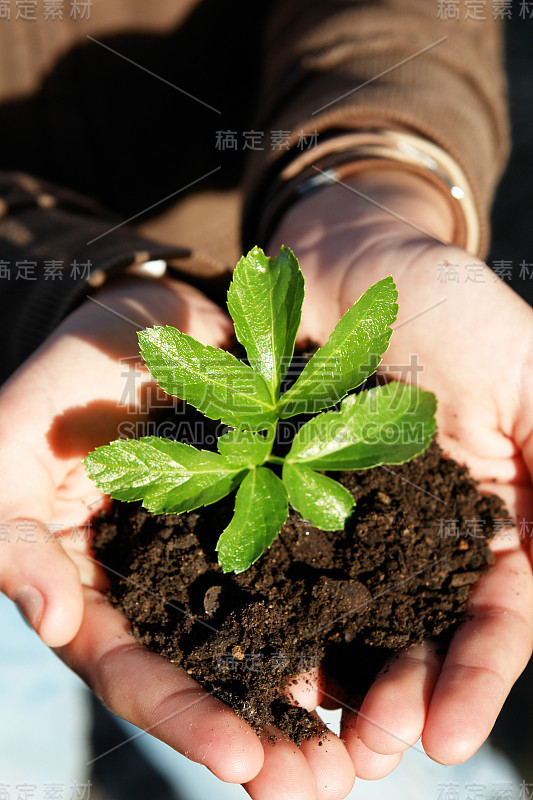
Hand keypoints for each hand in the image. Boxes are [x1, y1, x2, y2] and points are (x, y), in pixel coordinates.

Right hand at [0, 276, 354, 799]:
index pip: (130, 669)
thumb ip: (13, 534)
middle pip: (208, 677)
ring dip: (315, 695)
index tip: (244, 763)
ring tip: (369, 750)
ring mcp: (221, 551)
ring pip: (267, 637)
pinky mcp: (274, 512)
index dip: (182, 717)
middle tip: (325, 789)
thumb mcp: (13, 445)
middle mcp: (163, 585)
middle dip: (262, 737)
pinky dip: (344, 611)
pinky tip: (389, 648)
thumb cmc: (68, 374)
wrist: (150, 319)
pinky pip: (310, 568)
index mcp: (96, 586)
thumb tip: (51, 625)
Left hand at [269, 169, 532, 777]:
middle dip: (404, 697)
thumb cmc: (451, 303)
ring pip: (351, 616)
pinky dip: (276, 613)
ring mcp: (351, 521)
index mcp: (497, 515)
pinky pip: (281, 564)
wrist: (349, 260)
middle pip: (423, 634)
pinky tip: (260, 657)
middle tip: (371, 751)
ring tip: (315, 732)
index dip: (480, 676)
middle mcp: (425, 533)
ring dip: (339, 677)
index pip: (501, 615)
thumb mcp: (528, 375)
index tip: (451, 737)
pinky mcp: (283, 498)